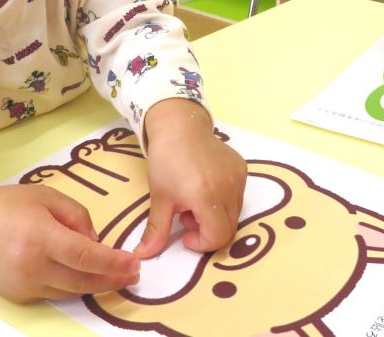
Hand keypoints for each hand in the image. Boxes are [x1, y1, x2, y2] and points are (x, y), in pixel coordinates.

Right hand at [0, 184, 139, 301]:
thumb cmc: (6, 206)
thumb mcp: (46, 196)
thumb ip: (76, 215)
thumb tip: (95, 241)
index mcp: (40, 236)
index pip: (86, 256)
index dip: (113, 262)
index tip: (134, 263)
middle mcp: (32, 266)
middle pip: (83, 281)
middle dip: (112, 279)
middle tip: (133, 274)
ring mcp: (24, 285)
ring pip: (70, 291)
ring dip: (95, 285)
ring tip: (114, 275)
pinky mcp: (18, 296)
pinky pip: (53, 293)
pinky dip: (70, 285)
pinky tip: (81, 274)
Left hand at [134, 99, 246, 258]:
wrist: (180, 127)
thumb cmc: (166, 162)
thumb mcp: (160, 198)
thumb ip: (156, 230)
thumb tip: (141, 256)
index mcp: (207, 197)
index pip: (218, 237)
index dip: (201, 243)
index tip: (185, 234)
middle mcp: (229, 188)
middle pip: (228, 228)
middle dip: (207, 231)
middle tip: (186, 216)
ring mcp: (239, 178)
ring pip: (235, 213)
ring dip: (216, 216)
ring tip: (194, 201)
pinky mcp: (242, 169)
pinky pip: (238, 196)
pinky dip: (223, 201)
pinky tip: (205, 187)